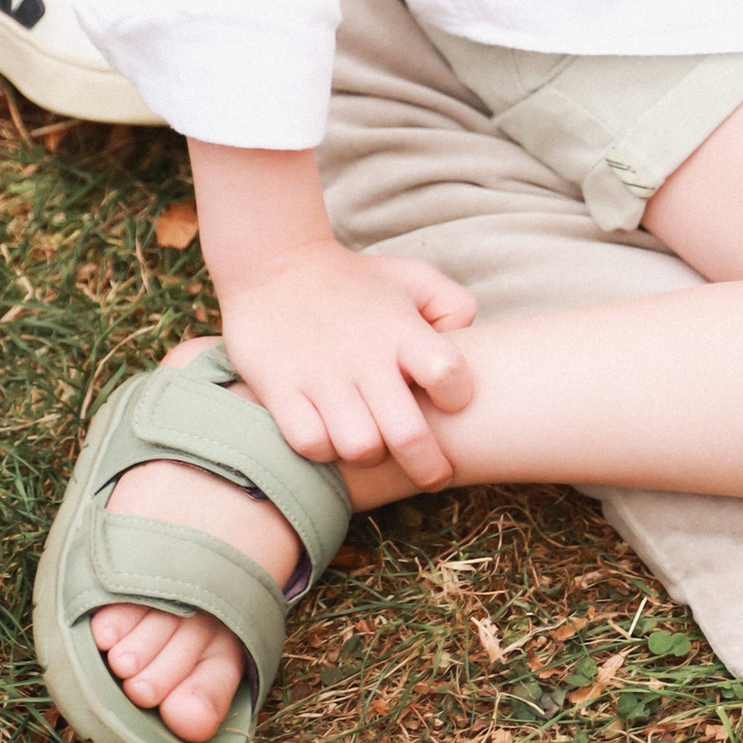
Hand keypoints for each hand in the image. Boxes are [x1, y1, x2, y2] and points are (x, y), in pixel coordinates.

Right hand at [218, 237, 478, 487]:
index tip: (452, 404)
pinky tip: (331, 438)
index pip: (448, 373)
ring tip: (374, 448)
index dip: (458, 395)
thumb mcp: (412, 277)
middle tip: (436, 477)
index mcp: (402, 329)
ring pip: (360, 448)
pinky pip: (310, 443)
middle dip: (430, 467)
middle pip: (408, 435)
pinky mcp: (281, 389)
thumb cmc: (355, 280)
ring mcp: (322, 376)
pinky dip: (324, 450)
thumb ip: (451, 304)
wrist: (275, 265)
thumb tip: (467, 342)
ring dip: (371, 456)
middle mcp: (366, 356)